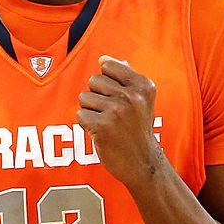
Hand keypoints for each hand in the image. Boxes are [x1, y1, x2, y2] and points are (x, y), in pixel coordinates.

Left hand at [77, 55, 162, 190]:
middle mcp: (132, 96)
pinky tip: (101, 134)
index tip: (116, 98)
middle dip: (96, 97)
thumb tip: (104, 58)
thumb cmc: (137, 130)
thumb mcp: (141, 101)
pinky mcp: (103, 126)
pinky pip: (80, 115)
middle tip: (111, 115)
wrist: (143, 164)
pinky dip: (86, 125)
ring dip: (90, 112)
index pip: (108, 66)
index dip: (106, 83)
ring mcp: (118, 111)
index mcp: (143, 86)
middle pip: (93, 81)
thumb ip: (125, 78)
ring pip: (84, 98)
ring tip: (107, 124)